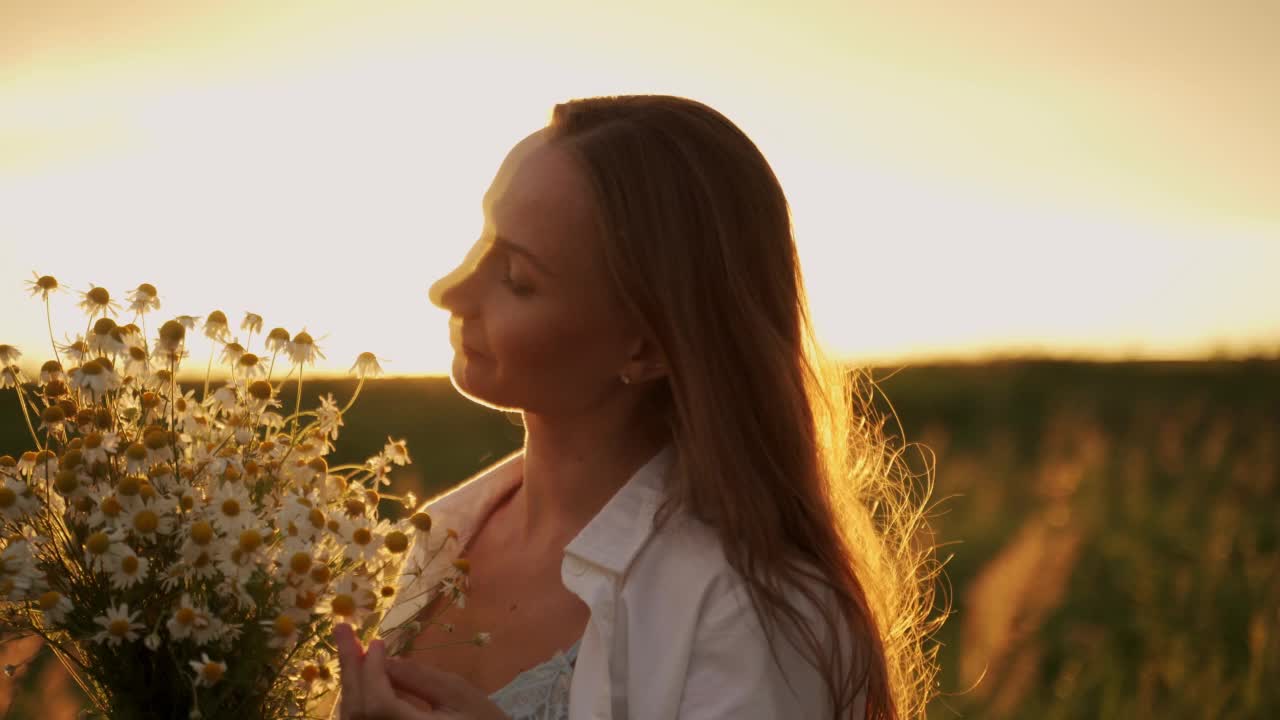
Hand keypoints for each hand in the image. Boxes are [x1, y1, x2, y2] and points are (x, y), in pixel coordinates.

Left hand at [333, 623, 509, 719]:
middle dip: (350, 668)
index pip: (379, 703)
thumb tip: (387, 660)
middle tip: (342, 630)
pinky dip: (359, 700)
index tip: (377, 641)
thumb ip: (422, 679)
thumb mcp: (461, 696)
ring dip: (351, 683)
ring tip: (350, 650)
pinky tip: (362, 678)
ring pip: (354, 719)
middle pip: (358, 711)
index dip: (372, 670)